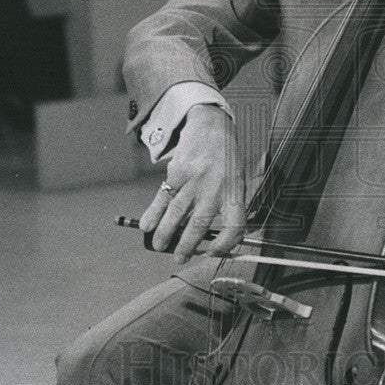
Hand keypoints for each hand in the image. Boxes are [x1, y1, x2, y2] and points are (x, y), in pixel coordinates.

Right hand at [139, 104, 245, 265]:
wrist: (212, 126)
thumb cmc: (226, 160)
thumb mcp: (237, 181)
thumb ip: (228, 208)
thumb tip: (210, 240)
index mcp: (235, 192)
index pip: (234, 227)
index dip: (224, 245)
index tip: (211, 253)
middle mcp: (215, 188)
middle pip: (199, 225)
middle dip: (186, 246)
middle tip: (179, 259)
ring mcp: (194, 180)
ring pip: (176, 214)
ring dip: (165, 234)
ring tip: (158, 246)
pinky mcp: (177, 172)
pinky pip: (163, 198)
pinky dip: (153, 213)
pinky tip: (146, 225)